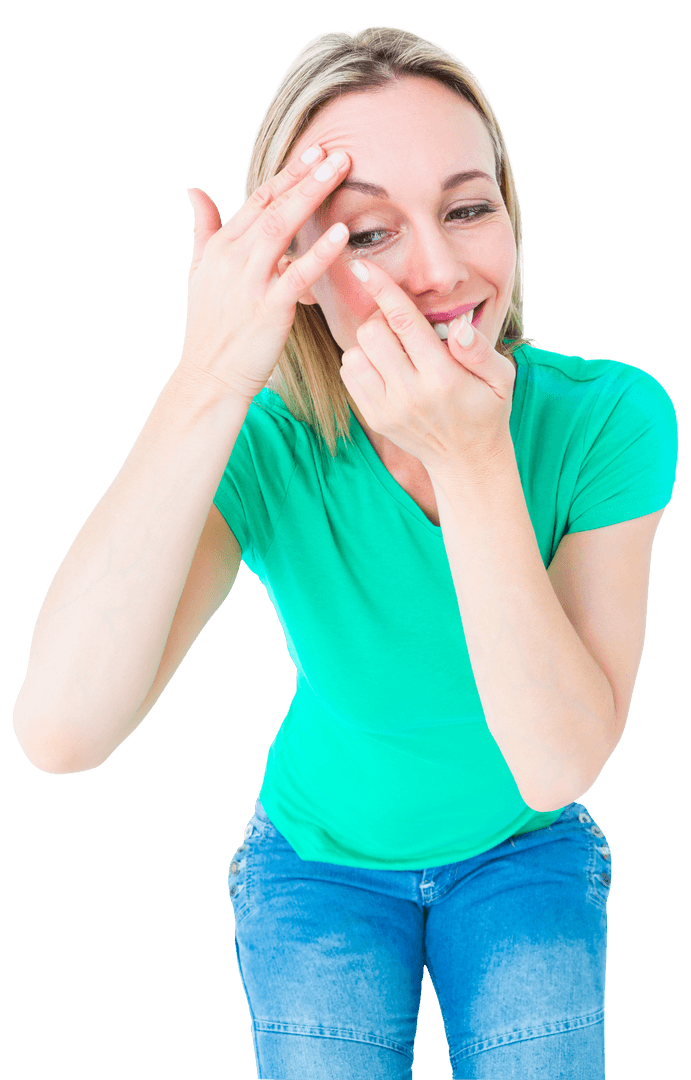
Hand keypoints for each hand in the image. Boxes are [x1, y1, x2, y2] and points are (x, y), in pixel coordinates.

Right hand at [180, 145, 350, 402]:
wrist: (210, 377)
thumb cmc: (211, 329)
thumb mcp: (199, 274)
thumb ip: (204, 230)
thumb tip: (194, 191)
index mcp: (220, 248)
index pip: (257, 200)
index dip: (287, 175)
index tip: (315, 153)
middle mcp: (232, 259)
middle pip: (272, 206)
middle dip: (304, 175)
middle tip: (337, 152)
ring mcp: (249, 283)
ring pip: (282, 229)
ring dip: (311, 196)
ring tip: (340, 172)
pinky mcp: (268, 309)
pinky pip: (296, 274)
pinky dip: (318, 252)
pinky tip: (340, 233)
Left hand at [339, 258, 516, 477]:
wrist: (466, 459)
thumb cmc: (486, 409)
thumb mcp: (501, 378)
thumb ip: (481, 349)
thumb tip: (458, 327)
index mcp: (443, 378)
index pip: (403, 321)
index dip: (382, 288)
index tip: (361, 265)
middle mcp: (410, 394)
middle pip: (372, 333)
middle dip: (382, 317)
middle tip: (401, 323)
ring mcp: (388, 408)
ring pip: (355, 353)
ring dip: (370, 342)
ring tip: (394, 348)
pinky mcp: (374, 417)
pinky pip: (350, 374)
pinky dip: (361, 362)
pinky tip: (385, 366)